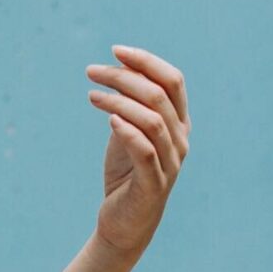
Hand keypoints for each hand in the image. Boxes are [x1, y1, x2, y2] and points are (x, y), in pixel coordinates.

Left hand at [85, 43, 189, 260]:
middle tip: (92, 72)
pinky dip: (128, 131)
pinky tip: (109, 120)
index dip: (147, 61)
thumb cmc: (126, 173)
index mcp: (178, 122)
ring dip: (120, 101)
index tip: (116, 50)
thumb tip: (117, 69)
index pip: (173, 80)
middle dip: (125, 77)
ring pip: (153, 120)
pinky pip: (146, 151)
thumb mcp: (126, 131)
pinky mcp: (154, 183)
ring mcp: (171, 162)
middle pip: (160, 95)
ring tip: (92, 95)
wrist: (124, 221)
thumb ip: (128, 104)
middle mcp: (181, 139)